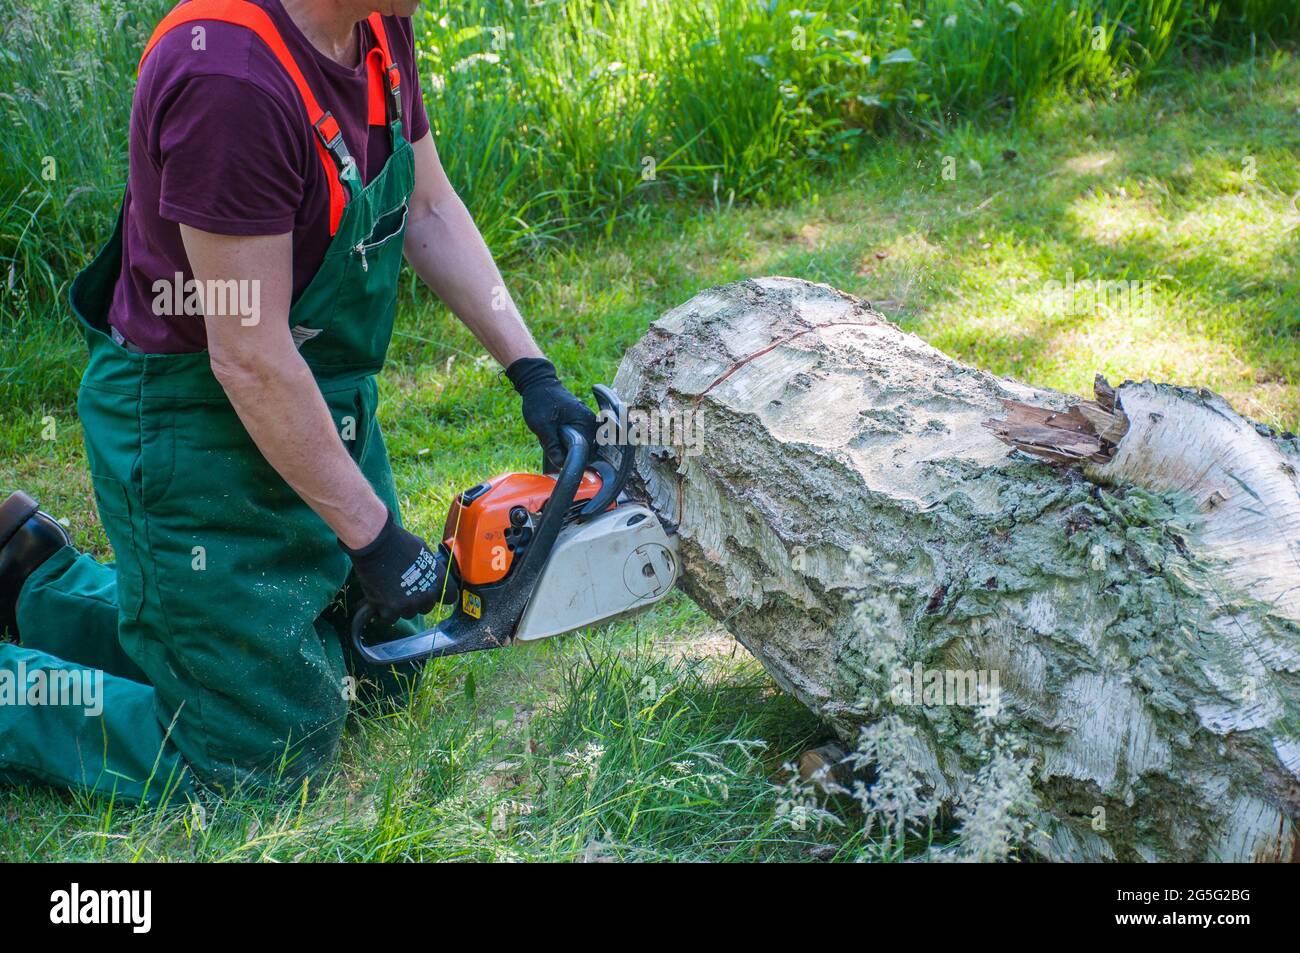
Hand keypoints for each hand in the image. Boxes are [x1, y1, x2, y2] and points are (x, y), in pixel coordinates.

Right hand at [340, 509, 457, 623]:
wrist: (375, 544)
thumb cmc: (398, 542)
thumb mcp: (423, 551)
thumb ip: (430, 567)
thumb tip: (430, 573)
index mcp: (438, 579)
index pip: (450, 597)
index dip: (440, 594)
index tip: (432, 592)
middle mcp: (426, 595)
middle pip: (426, 608)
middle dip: (416, 601)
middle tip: (404, 589)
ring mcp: (407, 605)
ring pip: (407, 614)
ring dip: (399, 607)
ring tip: (389, 591)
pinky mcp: (389, 610)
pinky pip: (389, 618)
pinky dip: (383, 611)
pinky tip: (379, 598)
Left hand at [505, 358, 597, 470]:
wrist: (538, 383)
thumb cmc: (540, 401)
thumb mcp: (542, 426)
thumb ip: (552, 446)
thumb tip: (561, 465)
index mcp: (586, 423)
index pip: (585, 453)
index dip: (570, 459)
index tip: (556, 456)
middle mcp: (591, 423)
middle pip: (582, 451)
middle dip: (565, 452)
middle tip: (551, 440)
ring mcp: (586, 423)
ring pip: (576, 446)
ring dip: (563, 446)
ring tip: (551, 434)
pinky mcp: (580, 423)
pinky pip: (574, 439)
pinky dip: (563, 441)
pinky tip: (553, 433)